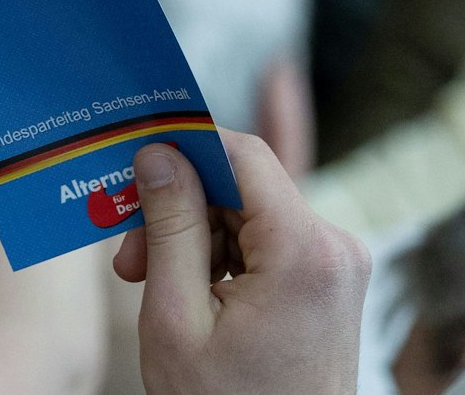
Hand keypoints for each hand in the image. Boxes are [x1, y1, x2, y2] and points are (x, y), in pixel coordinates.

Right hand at [112, 132, 369, 394]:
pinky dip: (222, 258)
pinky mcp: (328, 283)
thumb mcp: (176, 317)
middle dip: (178, 210)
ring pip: (249, 214)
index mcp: (304, 252)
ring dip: (194, 238)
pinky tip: (190, 294)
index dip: (183, 146)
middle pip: (242, 186)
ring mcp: (337, 267)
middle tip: (128, 258)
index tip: (133, 162)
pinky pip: (266, 242)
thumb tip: (157, 152)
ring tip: (151, 284)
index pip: (241, 154)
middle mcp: (335, 248)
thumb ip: (169, 226)